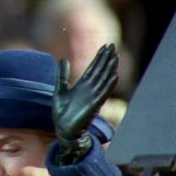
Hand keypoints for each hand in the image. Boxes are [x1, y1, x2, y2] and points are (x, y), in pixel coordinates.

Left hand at [53, 43, 118, 162]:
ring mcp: (93, 97)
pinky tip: (114, 75)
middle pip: (100, 71)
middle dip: (106, 58)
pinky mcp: (94, 105)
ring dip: (110, 68)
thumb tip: (63, 58)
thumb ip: (62, 75)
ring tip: (115, 56)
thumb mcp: (60, 90)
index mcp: (82, 85)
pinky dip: (108, 85)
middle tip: (112, 45)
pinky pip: (103, 93)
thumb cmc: (63, 112)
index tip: (105, 46)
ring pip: (103, 79)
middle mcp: (90, 90)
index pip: (93, 68)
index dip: (99, 57)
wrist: (64, 130)